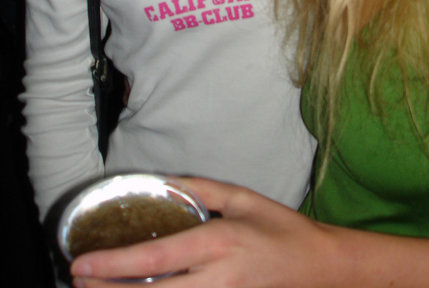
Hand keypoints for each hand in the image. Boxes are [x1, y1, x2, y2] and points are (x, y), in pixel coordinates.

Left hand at [70, 178, 339, 287]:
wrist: (320, 268)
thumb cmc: (282, 230)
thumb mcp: (244, 199)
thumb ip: (203, 190)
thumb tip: (166, 181)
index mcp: (219, 243)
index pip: (157, 259)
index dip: (115, 264)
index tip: (82, 262)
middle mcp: (217, 279)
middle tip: (78, 281)